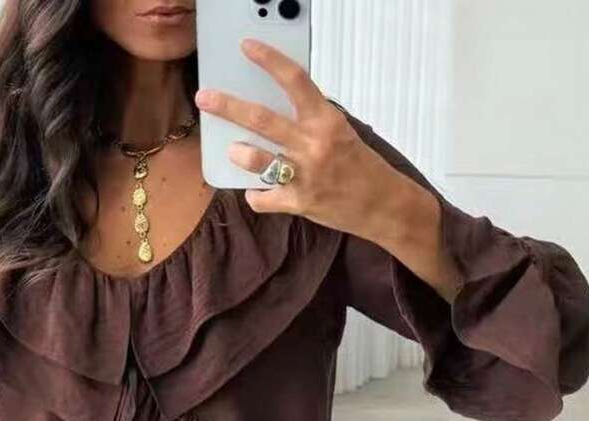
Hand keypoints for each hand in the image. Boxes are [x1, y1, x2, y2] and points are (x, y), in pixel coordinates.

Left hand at [194, 38, 413, 242]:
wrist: (382, 205)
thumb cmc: (360, 167)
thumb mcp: (340, 133)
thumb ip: (309, 121)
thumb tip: (275, 112)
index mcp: (326, 120)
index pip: (295, 80)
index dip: (269, 60)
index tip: (247, 47)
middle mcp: (314, 144)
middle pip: (262, 119)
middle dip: (228, 106)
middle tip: (205, 98)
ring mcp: (305, 175)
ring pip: (260, 160)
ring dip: (240, 155)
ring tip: (232, 151)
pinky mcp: (300, 202)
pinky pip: (265, 198)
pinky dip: (256, 195)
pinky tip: (256, 192)